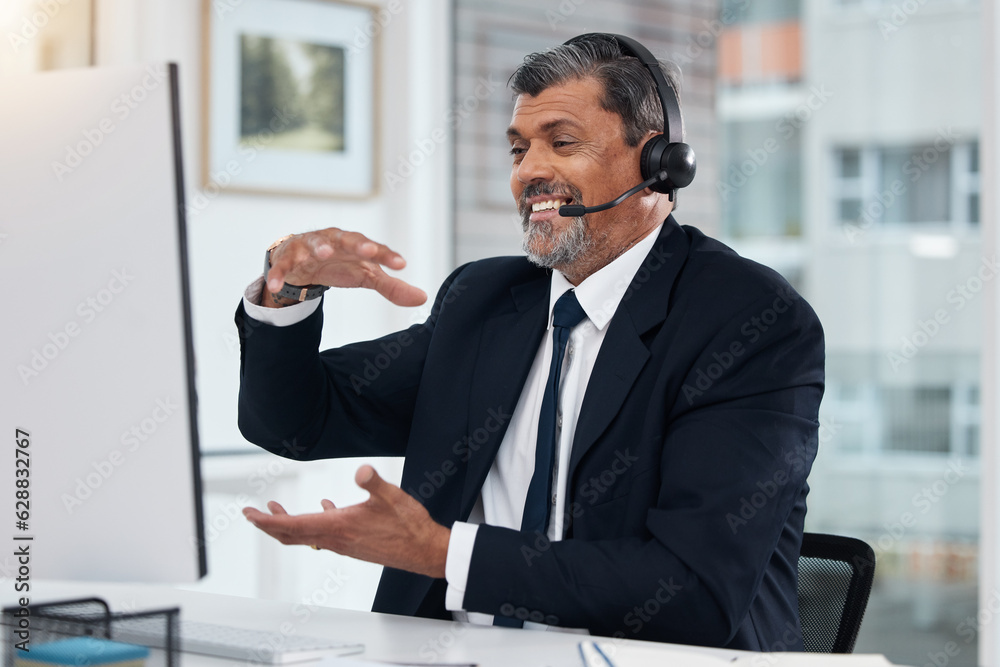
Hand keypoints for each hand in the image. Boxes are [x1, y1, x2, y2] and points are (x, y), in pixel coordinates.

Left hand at [242, 465, 449, 578]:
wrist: (424, 551)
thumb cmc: (409, 526)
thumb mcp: (391, 497)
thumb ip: (373, 482)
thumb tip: (361, 471)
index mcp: (338, 527)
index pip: (291, 526)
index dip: (266, 521)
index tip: (248, 514)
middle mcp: (336, 539)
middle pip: (291, 535)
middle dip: (268, 524)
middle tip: (251, 514)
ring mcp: (344, 544)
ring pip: (306, 536)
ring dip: (288, 524)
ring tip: (277, 511)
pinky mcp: (353, 544)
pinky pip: (324, 535)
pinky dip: (314, 523)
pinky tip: (324, 509)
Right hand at [264, 229, 426, 307]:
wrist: (302, 260)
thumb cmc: (340, 263)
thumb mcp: (366, 276)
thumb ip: (391, 287)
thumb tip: (422, 299)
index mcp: (355, 245)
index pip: (375, 249)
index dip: (387, 255)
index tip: (401, 265)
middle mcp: (334, 240)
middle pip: (347, 238)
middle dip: (358, 243)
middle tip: (369, 251)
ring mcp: (309, 246)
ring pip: (314, 244)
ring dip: (319, 247)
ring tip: (324, 253)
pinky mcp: (287, 257)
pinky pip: (283, 266)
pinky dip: (279, 274)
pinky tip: (277, 285)